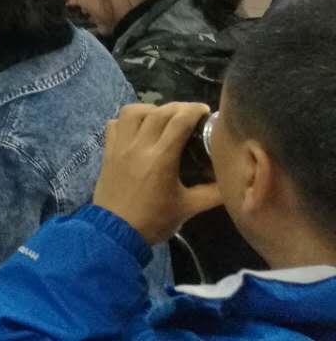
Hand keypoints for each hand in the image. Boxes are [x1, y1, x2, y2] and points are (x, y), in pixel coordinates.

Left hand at [93, 103, 224, 244]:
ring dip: (150, 109)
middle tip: (190, 114)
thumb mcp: (188, 208)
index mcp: (161, 158)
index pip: (178, 121)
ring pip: (132, 112)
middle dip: (177, 107)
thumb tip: (233, 182)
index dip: (193, 110)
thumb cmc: (154, 220)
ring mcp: (119, 146)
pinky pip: (114, 124)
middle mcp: (138, 146)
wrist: (115, 232)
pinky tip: (138, 129)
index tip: (205, 111)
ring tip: (163, 118)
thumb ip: (213, 193)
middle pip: (158, 112)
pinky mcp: (107, 151)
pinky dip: (127, 120)